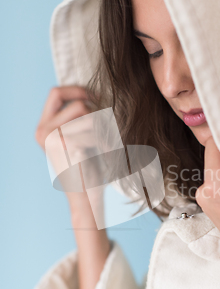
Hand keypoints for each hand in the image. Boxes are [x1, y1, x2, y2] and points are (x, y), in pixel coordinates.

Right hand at [35, 85, 100, 220]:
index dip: (78, 90)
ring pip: (89, 116)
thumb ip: (76, 118)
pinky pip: (94, 130)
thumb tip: (91, 92)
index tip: (96, 99)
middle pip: (77, 103)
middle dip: (97, 113)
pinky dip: (106, 140)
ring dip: (105, 129)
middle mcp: (42, 131)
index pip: (56, 92)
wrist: (86, 198)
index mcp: (43, 127)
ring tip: (108, 144)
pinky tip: (108, 152)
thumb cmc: (87, 169)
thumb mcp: (78, 138)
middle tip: (107, 128)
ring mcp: (51, 139)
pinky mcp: (65, 146)